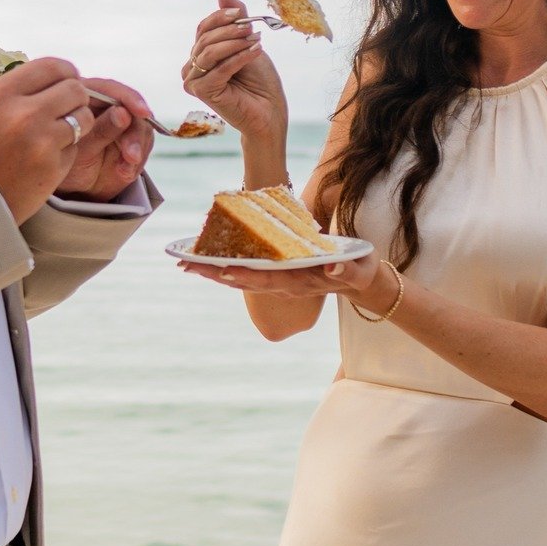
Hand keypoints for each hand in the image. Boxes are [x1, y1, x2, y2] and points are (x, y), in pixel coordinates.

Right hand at [0, 58, 94, 223]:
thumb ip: (17, 90)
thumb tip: (56, 77)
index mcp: (1, 94)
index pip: (52, 66)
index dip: (66, 72)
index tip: (68, 80)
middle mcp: (23, 113)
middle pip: (74, 89)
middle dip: (76, 97)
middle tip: (68, 108)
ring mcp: (41, 141)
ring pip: (83, 117)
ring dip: (77, 123)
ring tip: (60, 132)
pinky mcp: (54, 166)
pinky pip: (76, 147)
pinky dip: (67, 150)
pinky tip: (47, 157)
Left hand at [55, 77, 154, 202]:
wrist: (68, 186)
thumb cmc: (63, 162)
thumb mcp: (79, 148)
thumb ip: (100, 130)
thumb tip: (123, 112)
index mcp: (84, 98)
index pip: (110, 90)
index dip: (129, 99)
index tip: (143, 113)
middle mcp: (105, 106)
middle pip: (130, 109)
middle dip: (134, 134)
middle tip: (132, 157)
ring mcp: (121, 122)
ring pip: (141, 127)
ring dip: (137, 149)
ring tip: (125, 170)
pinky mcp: (131, 138)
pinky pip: (142, 145)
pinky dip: (136, 161)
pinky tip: (125, 172)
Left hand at [178, 249, 397, 311]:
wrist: (359, 281)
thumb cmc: (360, 270)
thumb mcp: (359, 269)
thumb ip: (347, 269)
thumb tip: (333, 267)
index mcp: (300, 280)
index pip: (268, 278)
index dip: (246, 274)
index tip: (224, 270)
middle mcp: (284, 284)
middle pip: (245, 280)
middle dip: (216, 273)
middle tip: (186, 266)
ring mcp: (279, 281)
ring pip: (242, 277)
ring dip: (214, 271)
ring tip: (187, 263)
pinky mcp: (277, 275)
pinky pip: (247, 271)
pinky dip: (226, 266)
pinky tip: (208, 261)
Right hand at [182, 0, 287, 139]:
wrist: (269, 112)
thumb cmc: (260, 80)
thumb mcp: (247, 41)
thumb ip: (235, 16)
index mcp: (200, 54)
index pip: (203, 27)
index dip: (221, 17)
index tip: (241, 14)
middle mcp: (192, 67)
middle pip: (205, 38)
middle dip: (231, 31)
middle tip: (252, 30)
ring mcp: (194, 81)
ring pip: (209, 52)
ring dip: (235, 44)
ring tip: (256, 42)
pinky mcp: (202, 92)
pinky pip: (219, 68)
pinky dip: (239, 58)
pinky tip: (256, 52)